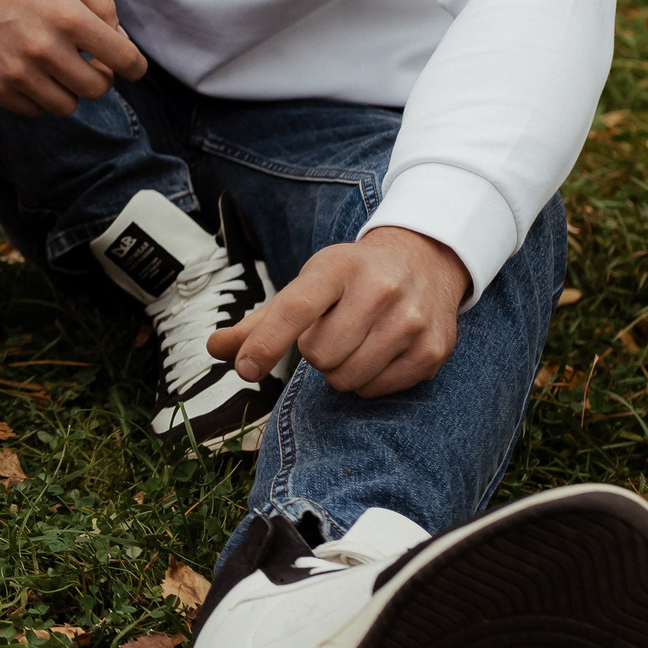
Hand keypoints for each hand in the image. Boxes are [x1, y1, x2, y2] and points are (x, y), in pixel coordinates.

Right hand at [0, 0, 146, 115]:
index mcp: (69, 17)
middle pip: (97, 89)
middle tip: (86, 63)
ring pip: (67, 106)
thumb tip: (120, 44)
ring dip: (68, 90)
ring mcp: (18, 72)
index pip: (124, 60)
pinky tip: (29, 72)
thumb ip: (103, 8)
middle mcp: (45, 48)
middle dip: (98, 77)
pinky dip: (38, 96)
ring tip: (55, 67)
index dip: (135, 67)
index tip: (132, 68)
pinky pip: (35, 111)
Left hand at [206, 227, 469, 397]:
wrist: (425, 258)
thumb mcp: (307, 283)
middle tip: (330, 332)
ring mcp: (410, 320)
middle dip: (315, 353)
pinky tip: (379, 352)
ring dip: (340, 371)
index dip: (267, 343)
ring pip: (347, 378)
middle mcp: (378, 289)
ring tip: (354, 342)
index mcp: (336, 268)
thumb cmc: (352, 277)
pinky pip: (377, 389)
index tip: (246, 369)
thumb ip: (259, 322)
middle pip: (320, 355)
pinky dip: (369, 381)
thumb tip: (214, 349)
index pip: (295, 308)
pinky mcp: (433, 349)